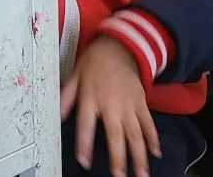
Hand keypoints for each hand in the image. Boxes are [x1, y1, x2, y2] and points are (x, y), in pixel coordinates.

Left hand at [60, 35, 160, 176]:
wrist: (118, 48)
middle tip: (119, 175)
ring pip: (135, 134)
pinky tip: (156, 154)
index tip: (84, 161)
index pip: (86, 124)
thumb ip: (65, 97)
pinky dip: (153, 139)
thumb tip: (56, 116)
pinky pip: (149, 124)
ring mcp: (129, 105)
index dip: (84, 143)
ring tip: (141, 173)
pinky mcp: (142, 103)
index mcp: (91, 98)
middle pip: (115, 134)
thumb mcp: (74, 76)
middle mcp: (111, 104)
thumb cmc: (93, 64)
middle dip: (118, 157)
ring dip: (139, 155)